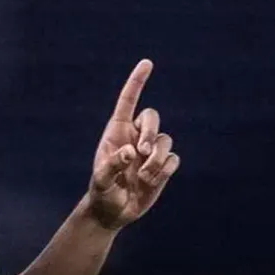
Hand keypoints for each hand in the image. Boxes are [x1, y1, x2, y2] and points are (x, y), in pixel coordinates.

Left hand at [86, 59, 180, 229]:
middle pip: (153, 117)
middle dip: (151, 132)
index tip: (147, 63)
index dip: (137, 82)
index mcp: (116, 132)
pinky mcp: (163, 166)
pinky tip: (150, 182)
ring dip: (156, 159)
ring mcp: (151, 151)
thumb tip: (131, 152)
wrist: (113, 210)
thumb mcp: (100, 180)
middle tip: (142, 153)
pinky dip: (164, 171)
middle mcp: (135, 137)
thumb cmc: (102, 191)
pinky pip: (173, 159)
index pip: (128, 101)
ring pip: (166, 140)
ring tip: (143, 177)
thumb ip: (112, 165)